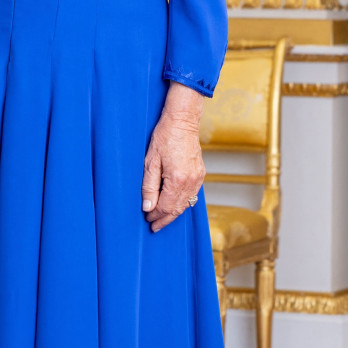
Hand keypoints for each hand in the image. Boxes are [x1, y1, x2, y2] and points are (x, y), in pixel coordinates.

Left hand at [142, 82, 205, 232]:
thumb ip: (149, 187)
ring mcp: (198, 178)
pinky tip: (174, 205)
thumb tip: (148, 207)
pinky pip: (192, 195)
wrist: (183, 121)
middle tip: (154, 226)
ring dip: (174, 213)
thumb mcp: (150, 162)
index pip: (166, 207)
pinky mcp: (200, 174)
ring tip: (162, 219)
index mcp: (177, 179)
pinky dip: (182, 203)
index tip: (147, 219)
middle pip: (177, 209)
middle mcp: (191, 181)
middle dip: (165, 219)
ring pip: (186, 204)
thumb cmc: (164, 137)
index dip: (156, 216)